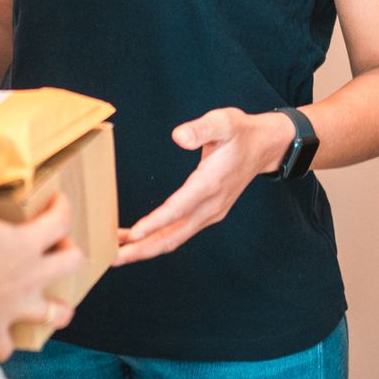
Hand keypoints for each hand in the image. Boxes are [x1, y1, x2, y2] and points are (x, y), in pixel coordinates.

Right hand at [0, 139, 83, 360]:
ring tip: (50, 300)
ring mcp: (16, 306)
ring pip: (54, 313)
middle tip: (57, 245)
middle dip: (70, 253)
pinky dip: (4, 344)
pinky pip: (6, 346)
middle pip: (71, 264)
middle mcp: (31, 277)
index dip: (63, 206)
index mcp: (28, 245)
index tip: (59, 199)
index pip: (61, 221)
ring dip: (56, 308)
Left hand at [113, 108, 295, 266]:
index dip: (155, 223)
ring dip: (147, 247)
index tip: (134, 234)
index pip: (179, 209)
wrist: (264, 146)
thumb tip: (179, 136)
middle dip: (143, 248)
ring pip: (175, 238)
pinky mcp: (208, 213)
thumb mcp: (223, 121)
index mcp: (211, 184)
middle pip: (173, 235)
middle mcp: (211, 205)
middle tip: (113, 256)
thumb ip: (200, 129)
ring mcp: (211, 213)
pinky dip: (158, 239)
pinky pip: (180, 232)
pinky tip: (139, 238)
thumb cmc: (240, 131)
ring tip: (118, 252)